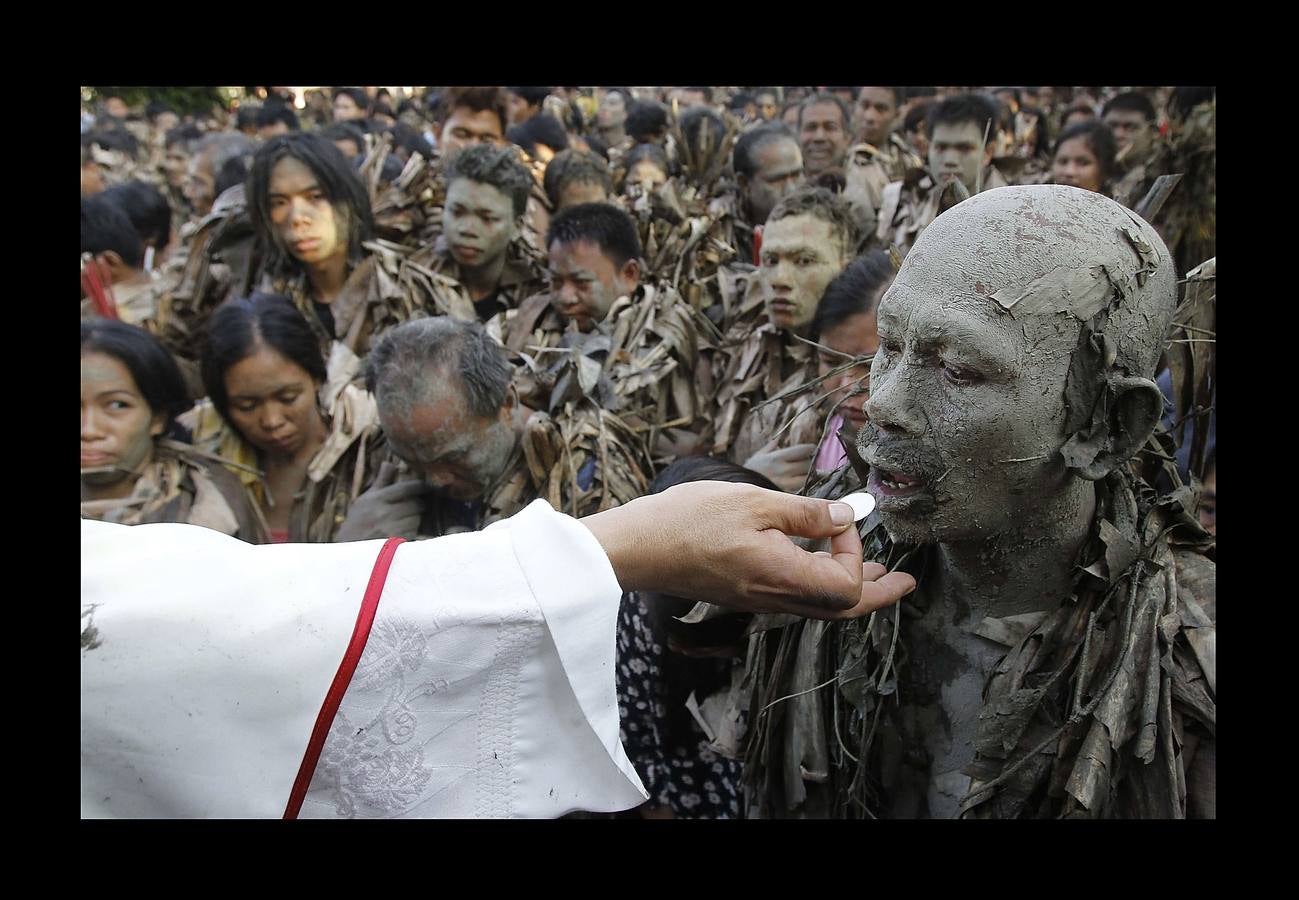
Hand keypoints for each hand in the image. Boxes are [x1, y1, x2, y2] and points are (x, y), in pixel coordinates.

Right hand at [335, 479, 427, 541]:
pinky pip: (413, 533)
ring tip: (404, 520)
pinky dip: (411, 532)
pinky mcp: (395, 542)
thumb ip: (381, 481)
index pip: (406, 488)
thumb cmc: (358, 521)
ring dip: (415, 519)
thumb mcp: (366, 499)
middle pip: (415, 504)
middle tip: (414, 506)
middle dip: (417, 505)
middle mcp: (385, 512)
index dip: (419, 486)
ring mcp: (390, 528)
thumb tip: (390, 463)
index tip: (425, 486)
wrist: (349, 549)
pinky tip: (402, 532)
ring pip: (416, 519)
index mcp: (378, 499)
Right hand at [581, 481, 914, 619]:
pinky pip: (799, 600)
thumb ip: (805, 513)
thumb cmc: (690, 520)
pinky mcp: (747, 595)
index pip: (846, 583)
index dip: (854, 551)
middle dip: (879, 594)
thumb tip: (846, 517)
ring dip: (854, 591)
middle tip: (906, 582)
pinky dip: (824, 587)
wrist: (639, 548)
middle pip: (842, 609)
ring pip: (821, 607)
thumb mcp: (754, 502)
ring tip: (878, 575)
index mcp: (783, 577)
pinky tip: (822, 565)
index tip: (839, 518)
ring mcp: (760, 601)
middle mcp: (776, 598)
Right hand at [743, 442, 818, 492]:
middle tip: (813, 462)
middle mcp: (783, 470)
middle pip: (808, 465)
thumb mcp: (758, 456)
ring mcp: (785, 484)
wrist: (739, 491)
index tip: (812, 449)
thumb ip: (770, 448)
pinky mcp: (786, 495)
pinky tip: (802, 485)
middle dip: (812, 462)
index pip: (803, 450)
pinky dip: (804, 487)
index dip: (811, 449)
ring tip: (809, 474)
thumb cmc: (749, 472)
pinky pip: (801, 490)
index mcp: (778, 457)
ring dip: (810, 475)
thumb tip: (778, 441)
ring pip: (807, 478)